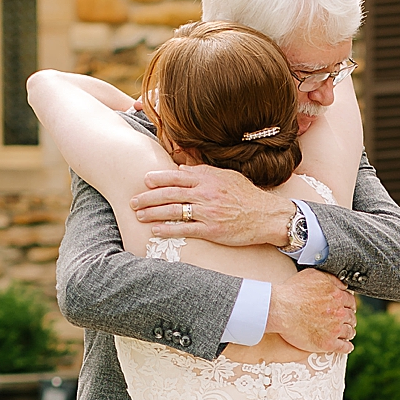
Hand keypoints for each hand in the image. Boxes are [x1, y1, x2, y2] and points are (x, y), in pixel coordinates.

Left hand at [130, 164, 291, 245]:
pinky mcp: (211, 230)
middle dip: (148, 197)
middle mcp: (206, 194)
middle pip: (170, 194)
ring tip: (139, 215)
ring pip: (174, 211)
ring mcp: (208, 212)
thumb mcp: (227, 176)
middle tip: (133, 201)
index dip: (159, 178)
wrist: (266, 216)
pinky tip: (155, 231)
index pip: (178, 176)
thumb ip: (204, 171)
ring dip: (153, 213)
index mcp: (209, 179)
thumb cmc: (247, 195)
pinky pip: (184, 229)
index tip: (144, 180)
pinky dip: (168, 230)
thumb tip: (182, 168)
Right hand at [269, 272, 356, 354]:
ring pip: (349, 331)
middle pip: (351, 316)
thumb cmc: (292, 292)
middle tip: (347, 320)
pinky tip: (347, 346)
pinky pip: (344, 347)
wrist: (281, 309)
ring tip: (347, 333)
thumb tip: (341, 283)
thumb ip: (330, 279)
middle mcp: (339, 312)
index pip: (350, 301)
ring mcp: (335, 328)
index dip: (349, 304)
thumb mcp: (314, 275)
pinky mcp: (328, 343)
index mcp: (337, 296)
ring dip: (349, 331)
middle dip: (349, 318)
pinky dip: (347, 347)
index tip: (347, 307)